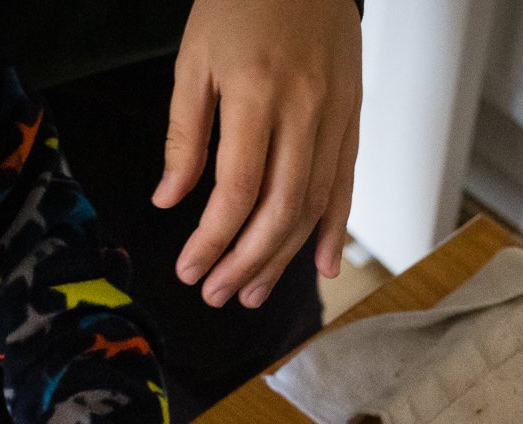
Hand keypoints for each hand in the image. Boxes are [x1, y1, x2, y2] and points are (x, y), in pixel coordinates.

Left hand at [156, 0, 362, 308]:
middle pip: (280, 208)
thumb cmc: (242, 1)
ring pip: (314, 205)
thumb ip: (184, 134)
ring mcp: (336, 115)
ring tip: (253, 291)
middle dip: (247, 262)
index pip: (238, 189)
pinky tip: (323, 266)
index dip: (214, 239)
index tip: (190, 269)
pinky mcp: (353, 116)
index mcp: (257, 92)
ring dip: (283, 257)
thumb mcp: (195, 60)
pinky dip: (336, 229)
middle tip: (217, 294)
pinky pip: (347, 183)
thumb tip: (169, 199)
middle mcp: (305, 109)